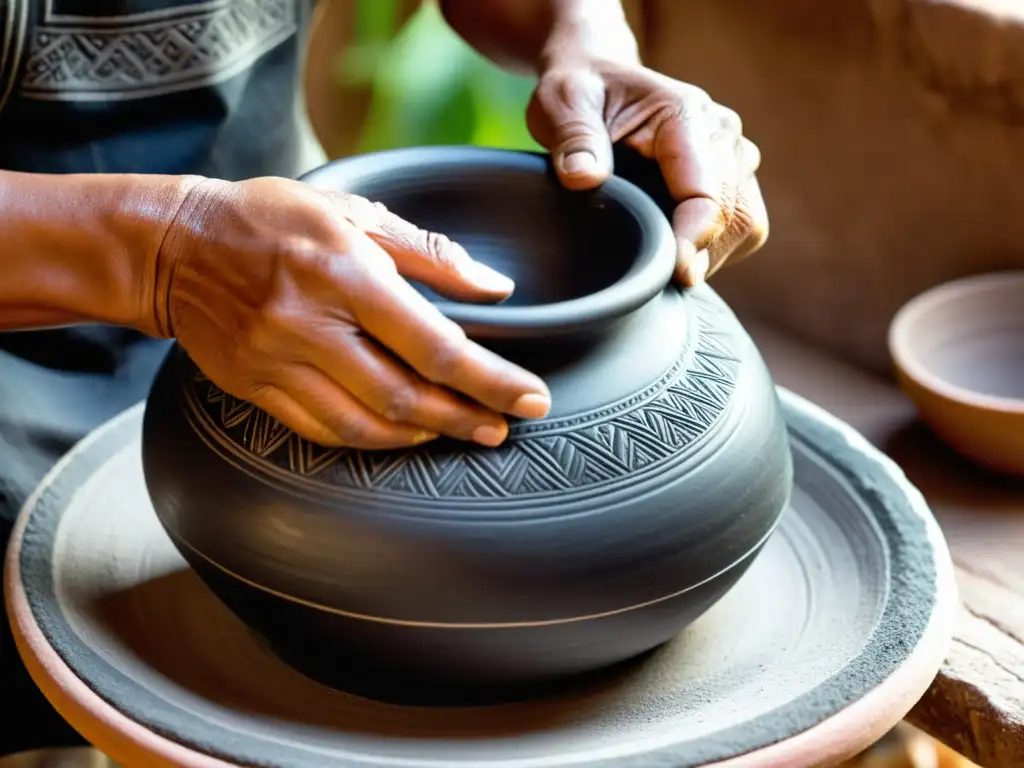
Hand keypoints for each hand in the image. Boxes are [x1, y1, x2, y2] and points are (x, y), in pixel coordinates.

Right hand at [154, 177, 550, 449]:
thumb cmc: (272, 218)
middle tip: (503, 428)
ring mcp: (278, 363)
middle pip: (405, 397)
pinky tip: (403, 434)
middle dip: (465, 419)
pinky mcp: (255, 388)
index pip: (433, 343)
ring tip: (462, 431)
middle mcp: (310, 325)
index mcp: (344, 273)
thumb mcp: (353, 211)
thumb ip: (428, 253)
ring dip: (423, 437)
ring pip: (365, 425)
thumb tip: (495, 289)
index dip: (490, 379)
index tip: (532, 399)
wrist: (173, 245)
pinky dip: (371, 440)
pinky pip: (322, 430)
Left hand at [527, 58, 767, 285]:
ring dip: (710, 257)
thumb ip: (574, 138)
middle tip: (656, 284)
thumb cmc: (583, 93)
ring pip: (745, 226)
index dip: (694, 236)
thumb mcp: (564, 103)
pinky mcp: (735, 182)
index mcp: (686, 114)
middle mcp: (724, 135)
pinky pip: (741, 229)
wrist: (601, 83)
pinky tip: (674, 258)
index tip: (672, 272)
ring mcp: (735, 159)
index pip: (707, 188)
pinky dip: (713, 252)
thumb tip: (584, 179)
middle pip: (734, 214)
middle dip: (701, 255)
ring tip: (661, 272)